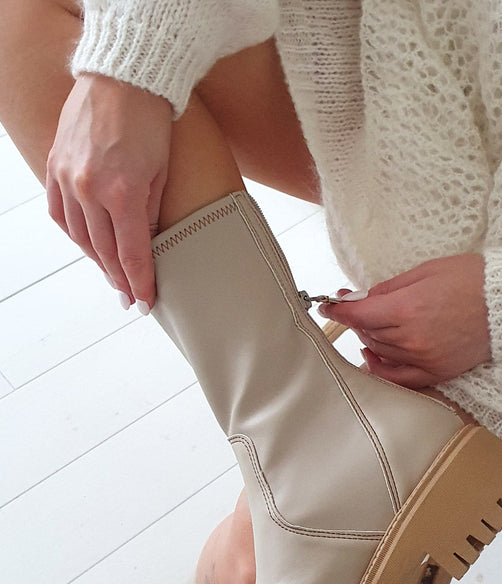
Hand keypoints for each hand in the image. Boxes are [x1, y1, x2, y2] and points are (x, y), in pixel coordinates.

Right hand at [46, 74, 172, 309]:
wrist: (124, 76)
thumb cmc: (153, 123)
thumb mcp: (162, 175)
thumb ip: (152, 215)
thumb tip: (146, 247)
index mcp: (124, 193)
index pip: (132, 254)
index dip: (139, 283)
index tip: (143, 303)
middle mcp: (91, 189)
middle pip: (105, 251)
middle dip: (120, 278)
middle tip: (129, 297)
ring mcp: (68, 177)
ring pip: (80, 236)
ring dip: (97, 260)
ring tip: (112, 276)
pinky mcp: (55, 164)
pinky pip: (60, 213)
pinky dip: (74, 234)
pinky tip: (87, 246)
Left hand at [319, 253, 490, 387]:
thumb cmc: (472, 279)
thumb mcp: (425, 271)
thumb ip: (388, 288)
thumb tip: (358, 299)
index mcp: (408, 308)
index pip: (359, 315)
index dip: (338, 310)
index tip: (327, 305)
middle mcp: (412, 338)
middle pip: (368, 334)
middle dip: (357, 320)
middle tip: (357, 307)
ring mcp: (425, 359)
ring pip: (380, 353)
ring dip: (369, 339)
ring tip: (371, 325)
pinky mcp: (438, 373)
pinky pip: (399, 379)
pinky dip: (381, 369)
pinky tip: (372, 358)